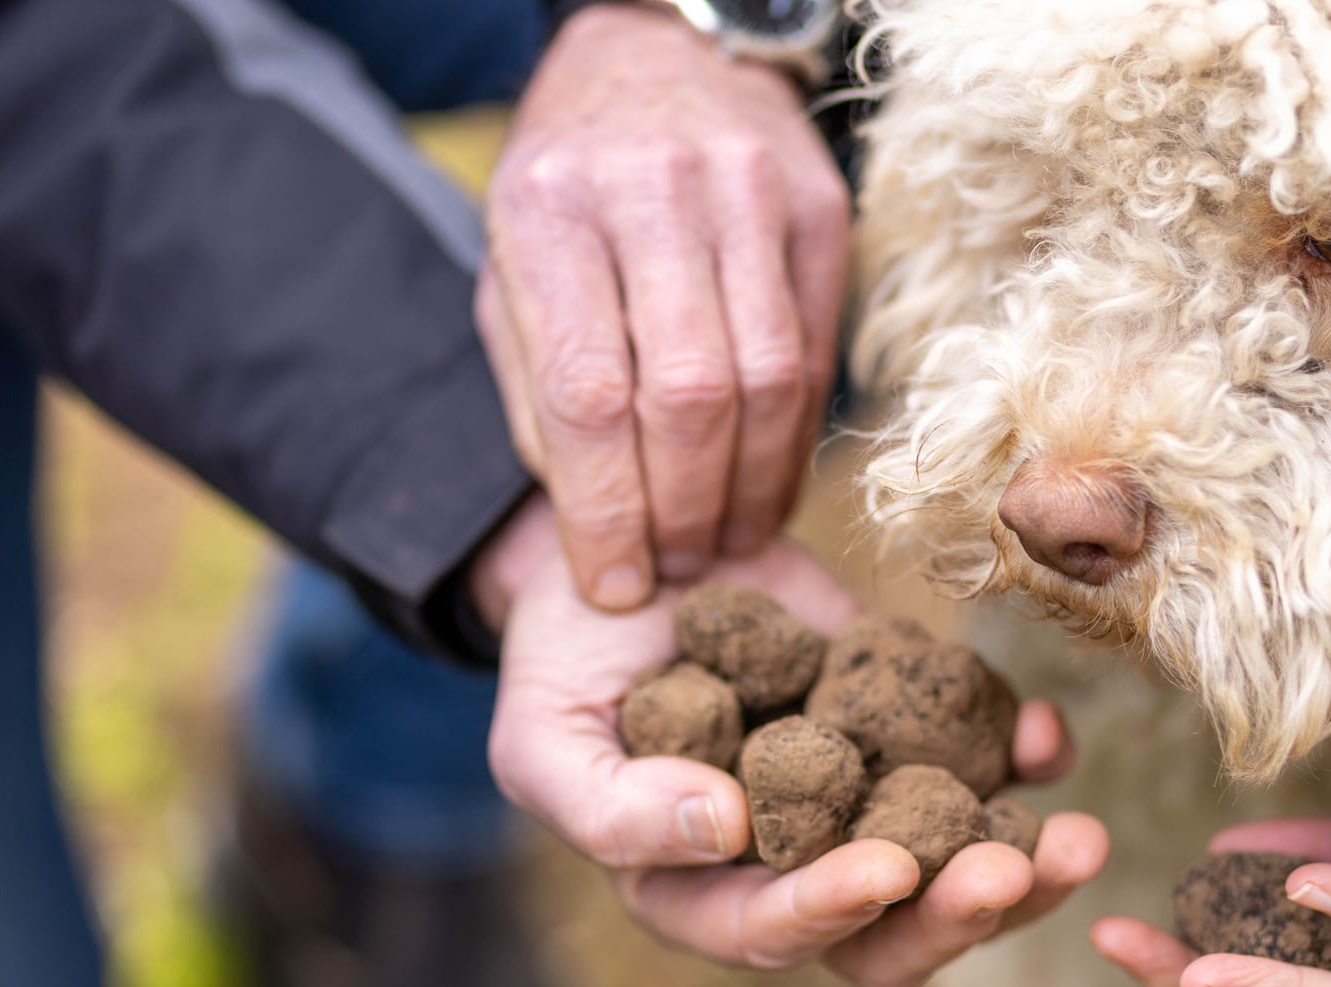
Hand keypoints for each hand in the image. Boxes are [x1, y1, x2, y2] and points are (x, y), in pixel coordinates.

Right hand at [473, 499, 1108, 986]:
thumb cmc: (565, 664)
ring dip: (1026, 863)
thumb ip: (615, 809)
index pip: (775, 931)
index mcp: (704, 895)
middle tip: (1017, 869)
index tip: (887, 869)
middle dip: (960, 913)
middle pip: (892, 931)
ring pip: (958, 867)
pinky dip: (1026, 759)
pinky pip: (986, 767)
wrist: (631, 556)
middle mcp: (798, 867)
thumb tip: (723, 830)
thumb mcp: (547, 742)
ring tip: (1077, 837)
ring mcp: (866, 803)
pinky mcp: (913, 734)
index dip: (832, 912)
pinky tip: (1049, 736)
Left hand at [479, 3, 849, 608]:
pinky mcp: (820, 211)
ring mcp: (749, 194)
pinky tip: (768, 483)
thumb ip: (538, 390)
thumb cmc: (572, 185)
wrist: (660, 59)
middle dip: (685, 510)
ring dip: (750, 491)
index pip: (588, 393)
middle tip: (677, 569)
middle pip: (688, 398)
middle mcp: (652, 193)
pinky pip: (816, 354)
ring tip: (725, 542)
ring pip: (768, 384)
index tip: (613, 583)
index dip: (605, 509)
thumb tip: (592, 518)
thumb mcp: (510, 266)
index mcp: (549, 209)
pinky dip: (793, 442)